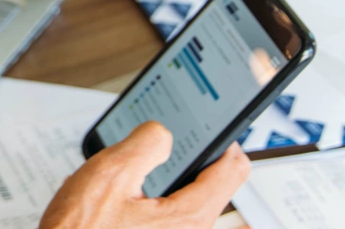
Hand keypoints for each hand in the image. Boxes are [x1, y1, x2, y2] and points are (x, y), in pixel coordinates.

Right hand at [38, 122, 249, 228]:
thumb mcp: (110, 173)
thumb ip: (146, 143)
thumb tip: (162, 134)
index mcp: (189, 217)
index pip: (234, 168)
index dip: (221, 139)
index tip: (204, 128)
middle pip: (211, 184)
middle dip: (184, 160)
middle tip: (156, 150)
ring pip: (186, 200)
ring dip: (162, 181)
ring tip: (131, 176)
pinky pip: (166, 217)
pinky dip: (149, 201)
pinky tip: (120, 200)